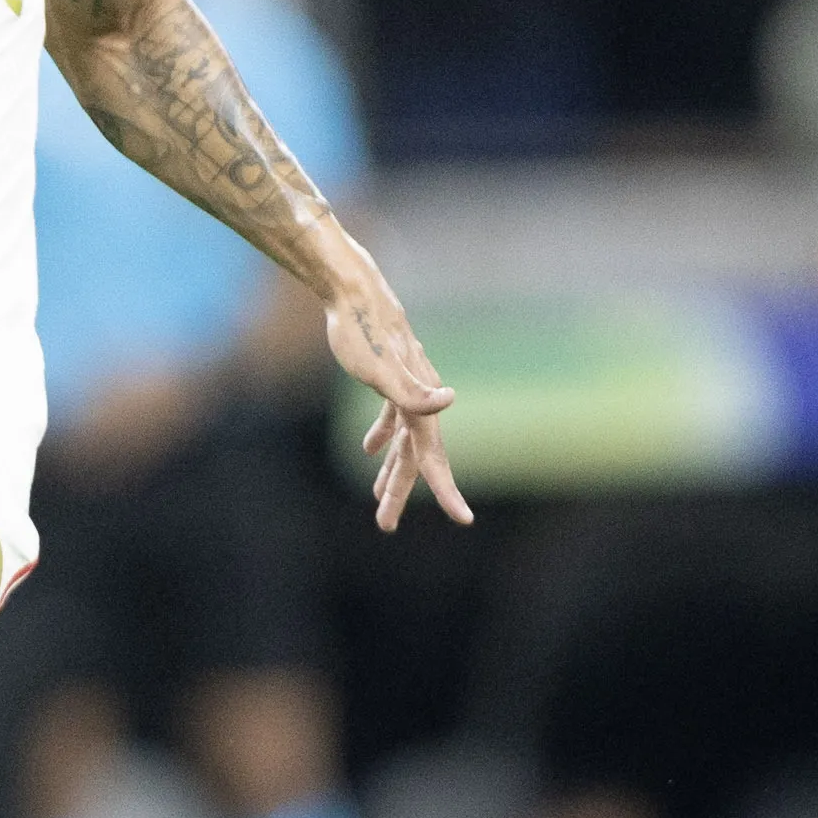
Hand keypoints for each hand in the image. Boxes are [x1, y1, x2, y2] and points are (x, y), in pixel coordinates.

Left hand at [323, 277, 471, 532]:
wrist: (353, 292)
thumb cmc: (361, 331)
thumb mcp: (380, 367)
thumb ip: (412, 391)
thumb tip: (450, 400)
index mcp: (420, 405)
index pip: (433, 458)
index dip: (447, 491)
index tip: (463, 520)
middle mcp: (419, 400)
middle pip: (413, 456)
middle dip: (400, 491)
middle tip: (385, 525)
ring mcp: (406, 389)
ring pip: (402, 441)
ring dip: (392, 469)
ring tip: (379, 499)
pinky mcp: (390, 378)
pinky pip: (392, 417)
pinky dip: (383, 436)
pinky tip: (369, 450)